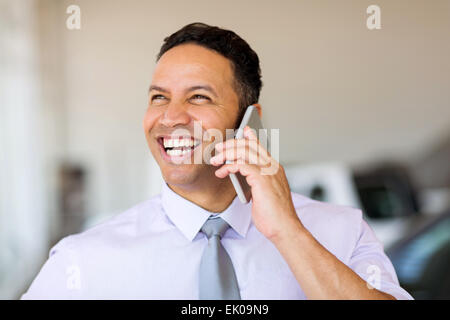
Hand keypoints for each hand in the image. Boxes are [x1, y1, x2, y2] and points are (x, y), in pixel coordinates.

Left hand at [210, 126, 303, 240]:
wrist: (284, 228)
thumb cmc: (274, 216)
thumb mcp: (262, 194)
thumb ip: (255, 181)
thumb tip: (241, 175)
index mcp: (275, 169)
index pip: (262, 148)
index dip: (252, 137)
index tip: (244, 130)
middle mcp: (273, 167)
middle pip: (250, 146)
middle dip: (232, 144)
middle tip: (218, 149)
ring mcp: (269, 172)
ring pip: (244, 151)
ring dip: (227, 154)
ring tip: (216, 161)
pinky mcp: (262, 179)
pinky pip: (242, 164)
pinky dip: (229, 166)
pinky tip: (222, 172)